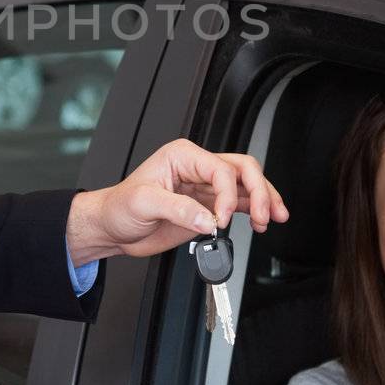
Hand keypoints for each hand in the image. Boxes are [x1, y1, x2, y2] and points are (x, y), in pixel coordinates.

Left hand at [65, 139, 287, 263]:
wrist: (112, 228)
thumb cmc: (120, 208)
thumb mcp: (143, 204)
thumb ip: (179, 210)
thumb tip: (208, 219)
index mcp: (182, 156)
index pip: (220, 169)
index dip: (228, 194)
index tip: (221, 218)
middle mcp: (197, 168)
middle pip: (242, 170)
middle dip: (259, 191)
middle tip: (264, 214)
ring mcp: (205, 187)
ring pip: (246, 185)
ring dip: (264, 200)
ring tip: (272, 217)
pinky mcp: (208, 206)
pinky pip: (239, 204)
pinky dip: (253, 211)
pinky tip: (260, 222)